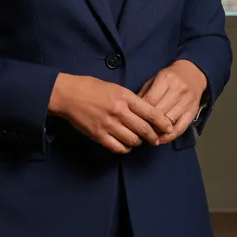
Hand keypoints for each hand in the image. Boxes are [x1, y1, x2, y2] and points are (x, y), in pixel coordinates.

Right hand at [48, 73, 174, 154]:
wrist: (68, 95)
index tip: (169, 128)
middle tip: (156, 139)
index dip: (162, 122)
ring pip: (132, 140)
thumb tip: (145, 113)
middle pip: (144, 129)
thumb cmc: (90, 88)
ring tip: (138, 140)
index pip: (150, 112)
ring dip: (138, 142)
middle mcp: (118, 111)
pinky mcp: (98, 135)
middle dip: (153, 136)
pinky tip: (125, 145)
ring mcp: (108, 125)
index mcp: (124, 97)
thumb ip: (130, 100)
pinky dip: (125, 148)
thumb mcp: (115, 88)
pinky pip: (118, 147)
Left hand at [137, 59, 206, 145]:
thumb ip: (144, 94)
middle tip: (137, 131)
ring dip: (157, 131)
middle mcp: (178, 90)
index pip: (150, 100)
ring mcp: (187, 102)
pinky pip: (181, 128)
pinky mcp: (193, 112)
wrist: (192, 74)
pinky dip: (170, 137)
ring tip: (147, 136)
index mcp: (166, 79)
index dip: (140, 112)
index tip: (132, 120)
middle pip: (159, 112)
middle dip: (147, 123)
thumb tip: (132, 111)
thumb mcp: (154, 79)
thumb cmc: (169, 78)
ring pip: (169, 122)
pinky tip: (160, 140)